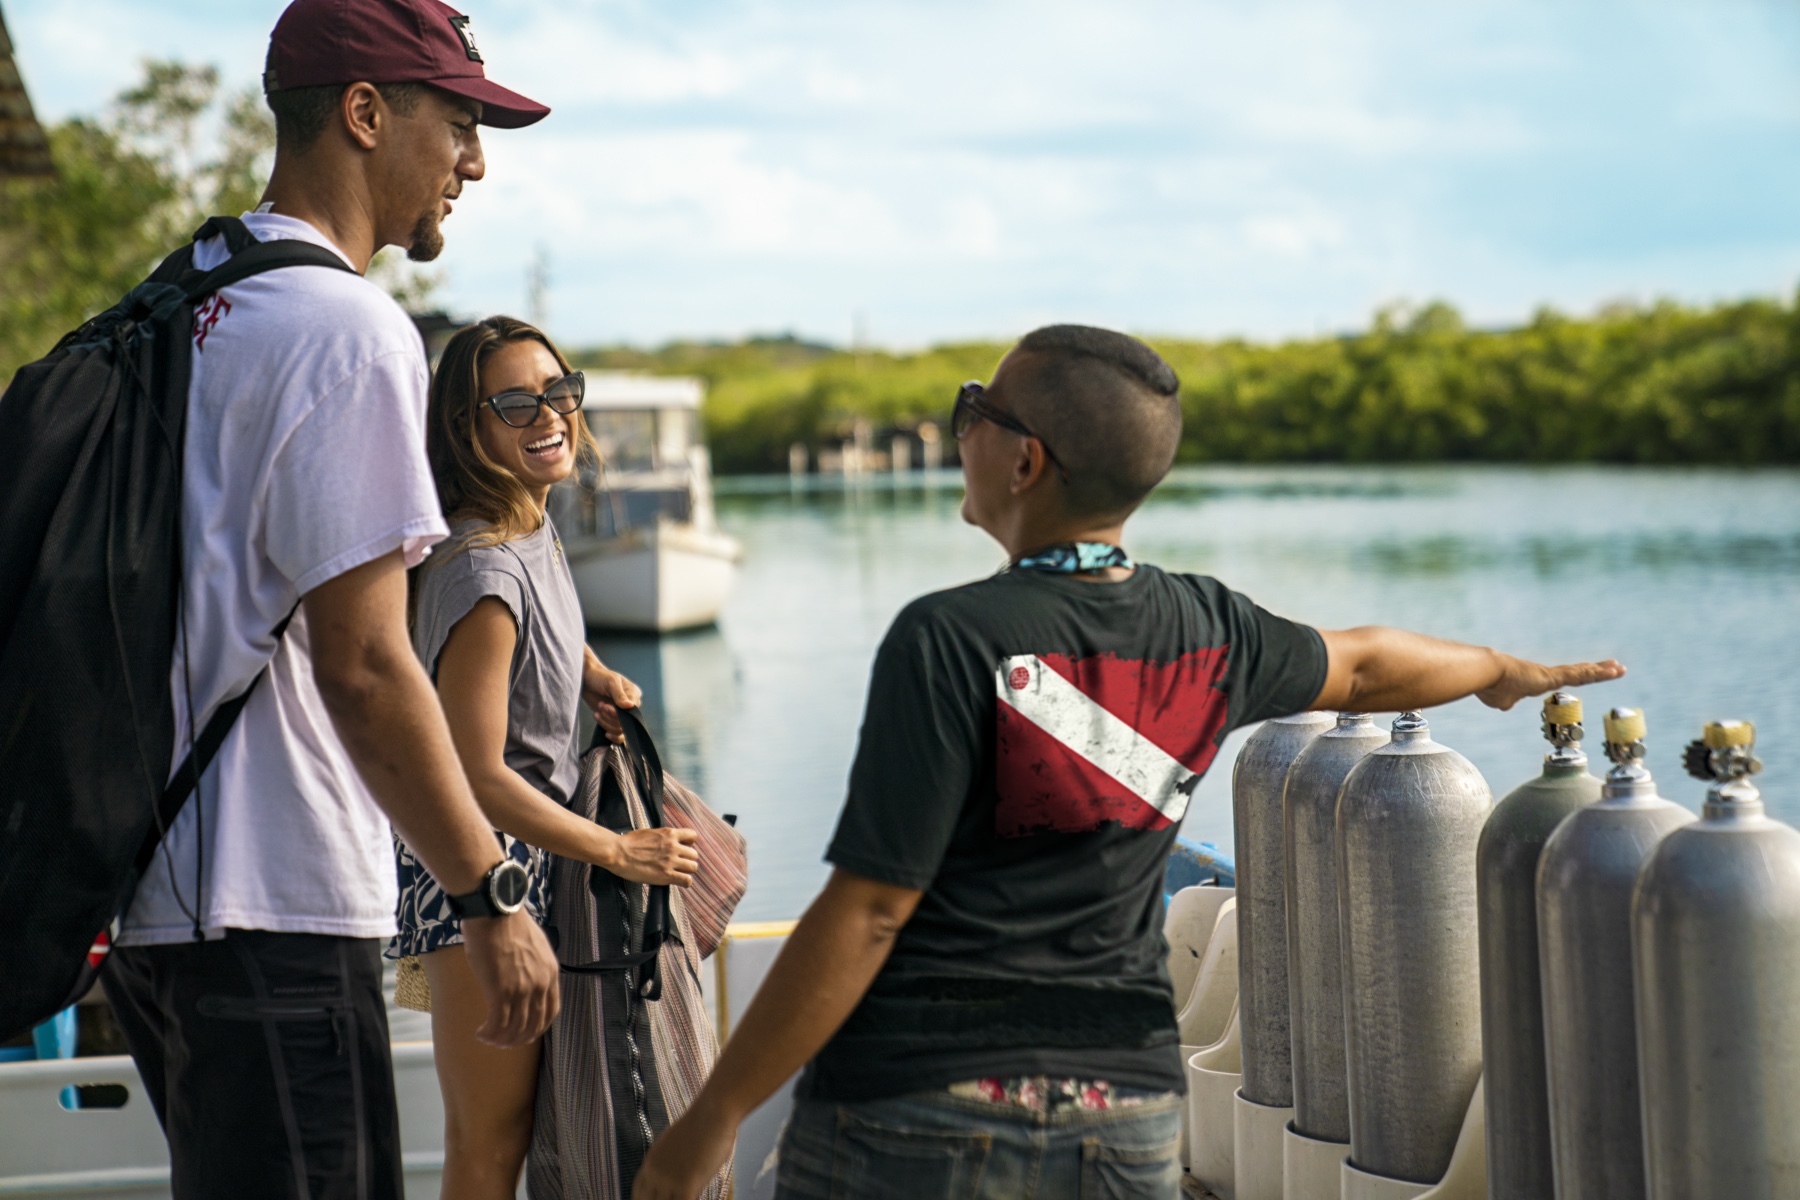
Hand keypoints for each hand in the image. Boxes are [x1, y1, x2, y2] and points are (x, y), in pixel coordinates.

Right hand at [459, 908, 559, 1046]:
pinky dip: (489, 1033)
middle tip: (503, 1042)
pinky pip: (498, 1023)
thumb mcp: (534, 945)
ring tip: (488, 1039)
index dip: (537, 1027)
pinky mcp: (500, 991)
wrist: (495, 911)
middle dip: (518, 1038)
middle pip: (533, 1025)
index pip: (551, 1011)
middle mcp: (540, 984)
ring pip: (515, 1028)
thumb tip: (525, 976)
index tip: (525, 1033)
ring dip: (501, 1039)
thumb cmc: (508, 923)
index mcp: (551, 973)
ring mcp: (522, 989)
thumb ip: (535, 965)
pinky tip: (480, 1033)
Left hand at [584, 657, 642, 744]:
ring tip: (598, 712)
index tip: (605, 706)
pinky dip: (611, 735)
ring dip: (607, 723)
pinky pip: (617, 734)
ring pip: (620, 730)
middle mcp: (630, 706)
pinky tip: (605, 732)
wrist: (586, 679)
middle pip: (626, 722)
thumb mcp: (611, 682)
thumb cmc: (599, 676)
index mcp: (634, 694)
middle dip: (610, 717)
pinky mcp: (612, 720)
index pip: (632, 711)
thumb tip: (630, 706)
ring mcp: (621, 714)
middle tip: (600, 705)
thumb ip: (619, 695)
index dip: (618, 713)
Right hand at [604, 826, 698, 886]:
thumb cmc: (629, 842)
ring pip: (693, 867)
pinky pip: (687, 880)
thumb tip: (667, 840)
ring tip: (678, 873)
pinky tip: (679, 882)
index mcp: (669, 834)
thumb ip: (663, 836)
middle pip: (694, 855)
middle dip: (687, 859)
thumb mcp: (650, 832)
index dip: (689, 843)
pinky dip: (685, 882)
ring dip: (687, 871)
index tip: (683, 848)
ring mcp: (670, 861)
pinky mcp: (666, 875)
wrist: (618, 852)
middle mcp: (673, 846)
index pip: (693, 836)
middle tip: (678, 864)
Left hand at [633, 1100, 738, 1199]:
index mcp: (651, 1161)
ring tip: (689, 1197)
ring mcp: (669, 1181)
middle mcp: (655, 1173)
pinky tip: (702, 1199)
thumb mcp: (675, 1142)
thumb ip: (670, 1160)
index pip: (638, 1193)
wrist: (713, 1112)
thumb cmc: (702, 1122)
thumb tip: (679, 1172)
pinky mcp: (686, 1186)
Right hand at [1475, 655, 1625, 711]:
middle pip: (1576, 673)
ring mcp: (1551, 675)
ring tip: (1619, 668)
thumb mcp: (1500, 700)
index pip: (1561, 678)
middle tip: (1610, 666)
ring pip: (1583, 673)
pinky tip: (1613, 671)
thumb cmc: (1488, 685)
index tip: (1584, 673)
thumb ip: (1506, 702)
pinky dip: (1599, 673)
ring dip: (1602, 671)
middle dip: (1594, 671)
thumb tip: (1505, 704)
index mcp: (1535, 681)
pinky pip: (1582, 675)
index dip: (1575, 675)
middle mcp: (1546, 676)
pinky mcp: (1553, 676)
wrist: (1486, 673)